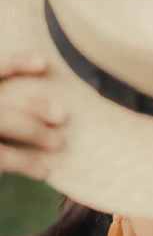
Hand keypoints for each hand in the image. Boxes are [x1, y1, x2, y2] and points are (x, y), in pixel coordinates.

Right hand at [0, 52, 67, 179]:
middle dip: (34, 106)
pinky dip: (25, 163)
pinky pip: (2, 159)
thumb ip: (10, 102)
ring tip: (59, 143)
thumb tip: (33, 86)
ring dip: (34, 133)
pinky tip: (45, 170)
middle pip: (2, 101)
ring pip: (4, 123)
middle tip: (63, 115)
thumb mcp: (3, 108)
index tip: (44, 64)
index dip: (15, 64)